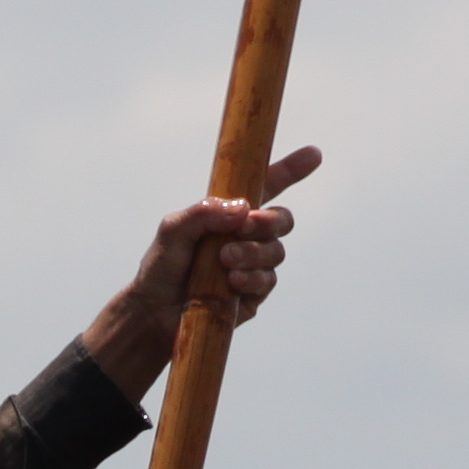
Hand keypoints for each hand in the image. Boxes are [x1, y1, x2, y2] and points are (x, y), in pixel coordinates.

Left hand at [80, 145, 322, 396]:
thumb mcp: (172, 230)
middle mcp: (246, 236)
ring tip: (226, 261)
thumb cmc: (161, 267)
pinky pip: (268, 280)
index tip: (314, 154)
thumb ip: (202, 212)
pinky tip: (233, 282)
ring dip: (254, 253)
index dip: (291, 170)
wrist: (154, 314)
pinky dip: (252, 278)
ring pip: (276, 252)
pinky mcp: (254, 294)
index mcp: (229, 213)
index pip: (266, 186)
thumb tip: (243, 207)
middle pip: (281, 220)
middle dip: (268, 221)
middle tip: (244, 227)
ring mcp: (253, 265)